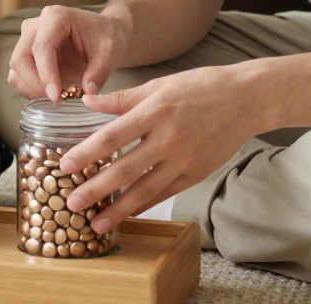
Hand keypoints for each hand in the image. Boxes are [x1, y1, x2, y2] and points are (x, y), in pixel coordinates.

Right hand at [8, 5, 131, 100]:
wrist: (103, 35)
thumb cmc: (106, 38)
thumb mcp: (110, 54)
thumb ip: (99, 73)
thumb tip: (88, 94)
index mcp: (55, 17)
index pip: (41, 47)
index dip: (45, 74)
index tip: (56, 96)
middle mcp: (35, 25)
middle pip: (20, 58)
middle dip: (35, 84)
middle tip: (57, 99)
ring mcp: (28, 39)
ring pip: (16, 70)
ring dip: (32, 88)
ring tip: (58, 96)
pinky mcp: (27, 54)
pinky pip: (18, 76)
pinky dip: (31, 89)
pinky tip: (51, 92)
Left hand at [57, 63, 262, 234]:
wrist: (246, 99)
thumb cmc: (200, 87)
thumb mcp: (159, 85)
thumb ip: (122, 99)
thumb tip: (87, 101)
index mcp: (155, 111)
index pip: (112, 136)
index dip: (86, 153)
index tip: (64, 165)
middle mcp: (168, 138)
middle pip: (125, 169)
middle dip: (95, 190)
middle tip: (71, 203)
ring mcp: (184, 159)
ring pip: (145, 190)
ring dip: (118, 209)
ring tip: (97, 224)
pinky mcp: (196, 173)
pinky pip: (165, 193)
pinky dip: (145, 206)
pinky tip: (128, 214)